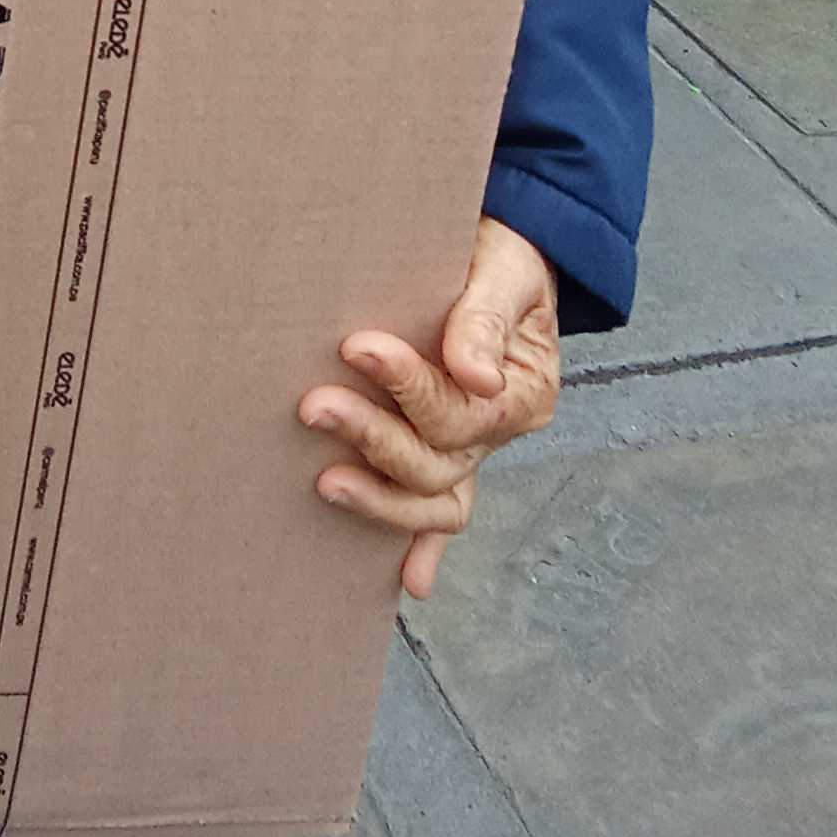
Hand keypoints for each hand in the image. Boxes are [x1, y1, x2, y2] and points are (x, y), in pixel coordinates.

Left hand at [298, 214, 561, 601]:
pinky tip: (408, 582)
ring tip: (325, 481)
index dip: (407, 385)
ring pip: (432, 499)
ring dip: (379, 497)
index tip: (357, 345)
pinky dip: (425, 548)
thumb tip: (475, 374)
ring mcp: (473, 450)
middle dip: (375, 437)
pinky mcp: (446, 451)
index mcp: (523, 391)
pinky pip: (438, 512)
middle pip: (438, 462)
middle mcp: (499, 432)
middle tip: (314, 405)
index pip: (459, 409)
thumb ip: (485, 318)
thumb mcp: (505, 270)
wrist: (501, 254)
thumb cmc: (502, 255)